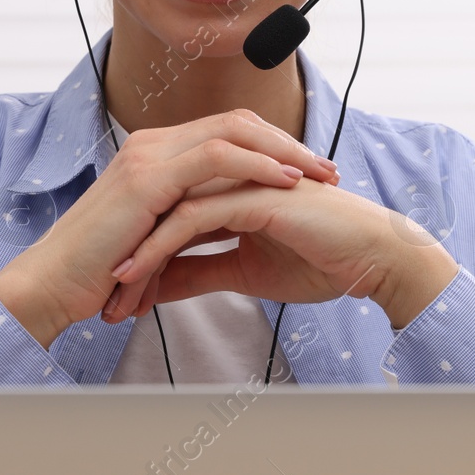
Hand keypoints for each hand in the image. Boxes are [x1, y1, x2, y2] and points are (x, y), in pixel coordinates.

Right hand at [0, 109, 339, 347]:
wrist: (50, 287)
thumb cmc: (96, 274)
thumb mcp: (154, 242)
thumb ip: (186, 229)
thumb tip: (224, 236)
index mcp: (154, 156)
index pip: (225, 133)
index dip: (271, 147)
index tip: (309, 173)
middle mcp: (152, 145)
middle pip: (236, 123)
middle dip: (288, 142)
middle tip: (327, 168)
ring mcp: (148, 156)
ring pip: (232, 131)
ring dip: (282, 150)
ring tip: (318, 174)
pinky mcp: (148, 178)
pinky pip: (216, 158)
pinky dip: (257, 165)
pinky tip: (286, 181)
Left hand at [103, 176, 460, 329]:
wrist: (371, 259)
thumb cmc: (321, 260)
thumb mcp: (244, 274)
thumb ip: (201, 271)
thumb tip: (161, 287)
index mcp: (226, 190)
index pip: (168, 214)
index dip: (140, 253)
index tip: (118, 294)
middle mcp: (227, 178)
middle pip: (159, 207)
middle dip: (128, 252)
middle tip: (102, 296)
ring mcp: (238, 180)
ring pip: (168, 209)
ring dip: (136, 251)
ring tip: (112, 291)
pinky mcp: (250, 193)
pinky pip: (192, 217)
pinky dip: (160, 247)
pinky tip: (140, 275)